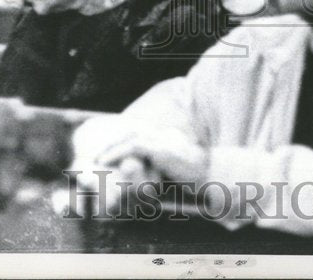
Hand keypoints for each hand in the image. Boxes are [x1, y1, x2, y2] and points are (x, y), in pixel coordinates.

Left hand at [94, 126, 210, 184]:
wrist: (213, 176)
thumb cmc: (198, 177)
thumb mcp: (178, 169)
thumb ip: (164, 167)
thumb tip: (151, 180)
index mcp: (169, 137)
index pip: (142, 134)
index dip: (124, 141)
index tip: (112, 151)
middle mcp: (165, 135)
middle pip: (133, 133)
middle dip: (114, 143)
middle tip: (99, 155)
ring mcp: (164, 140)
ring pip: (130, 138)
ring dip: (112, 148)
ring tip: (98, 159)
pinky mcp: (161, 149)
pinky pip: (133, 147)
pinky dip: (117, 153)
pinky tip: (105, 162)